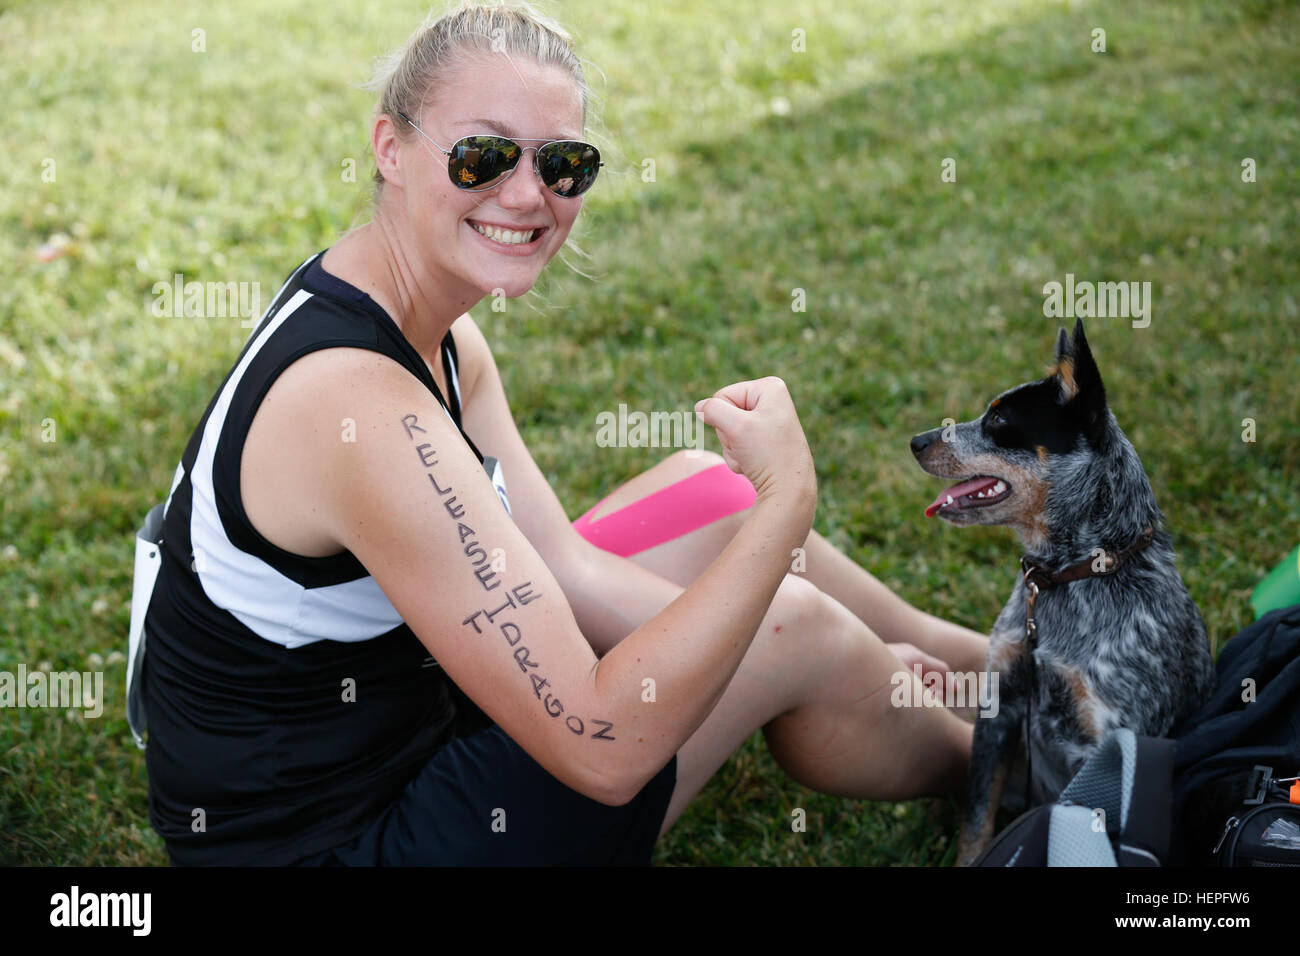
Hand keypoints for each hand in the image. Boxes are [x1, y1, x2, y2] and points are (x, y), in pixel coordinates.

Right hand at [695, 376, 815, 509]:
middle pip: (725, 412)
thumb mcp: (736, 427)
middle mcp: (772, 400)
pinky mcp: (766, 440)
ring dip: (733, 449)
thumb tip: (700, 407)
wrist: (788, 489)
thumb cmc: (767, 455)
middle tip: (749, 447)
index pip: (723, 395)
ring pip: (729, 431)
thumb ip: (712, 410)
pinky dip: (740, 457)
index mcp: (770, 387)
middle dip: (729, 435)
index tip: (747, 433)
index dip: (723, 417)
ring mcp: (769, 421)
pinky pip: (738, 444)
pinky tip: (756, 465)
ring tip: (753, 457)